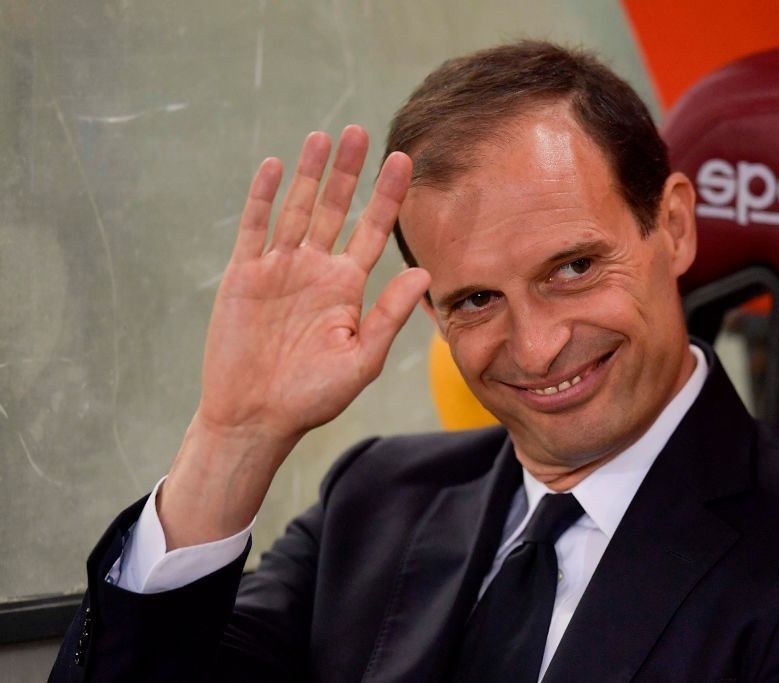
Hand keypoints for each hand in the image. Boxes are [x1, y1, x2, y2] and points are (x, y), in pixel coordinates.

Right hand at [197, 127, 428, 447]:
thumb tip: (424, 272)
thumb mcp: (361, 360)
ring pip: (296, 209)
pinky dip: (262, 198)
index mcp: (347, 287)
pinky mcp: (245, 275)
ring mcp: (279, 270)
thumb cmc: (312, 397)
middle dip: (348, 172)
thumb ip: (389, 315)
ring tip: (322, 137)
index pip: (374, 231)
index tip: (404, 161)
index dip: (387, 196)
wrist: (254, 416)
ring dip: (308, 174)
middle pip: (335, 209)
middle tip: (360, 132)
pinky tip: (274, 167)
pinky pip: (255, 229)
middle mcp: (316, 271)